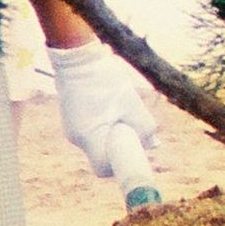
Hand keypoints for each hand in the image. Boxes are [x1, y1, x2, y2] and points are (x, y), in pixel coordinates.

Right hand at [48, 34, 162, 183]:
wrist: (76, 57)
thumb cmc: (104, 79)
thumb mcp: (131, 103)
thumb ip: (145, 127)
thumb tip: (153, 145)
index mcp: (89, 137)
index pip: (103, 168)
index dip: (120, 165)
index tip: (132, 151)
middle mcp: (76, 138)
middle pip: (102, 154)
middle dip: (119, 145)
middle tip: (130, 125)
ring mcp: (71, 129)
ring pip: (97, 141)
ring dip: (111, 132)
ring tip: (118, 109)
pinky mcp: (71, 120)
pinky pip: (91, 131)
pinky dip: (102, 124)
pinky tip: (107, 104)